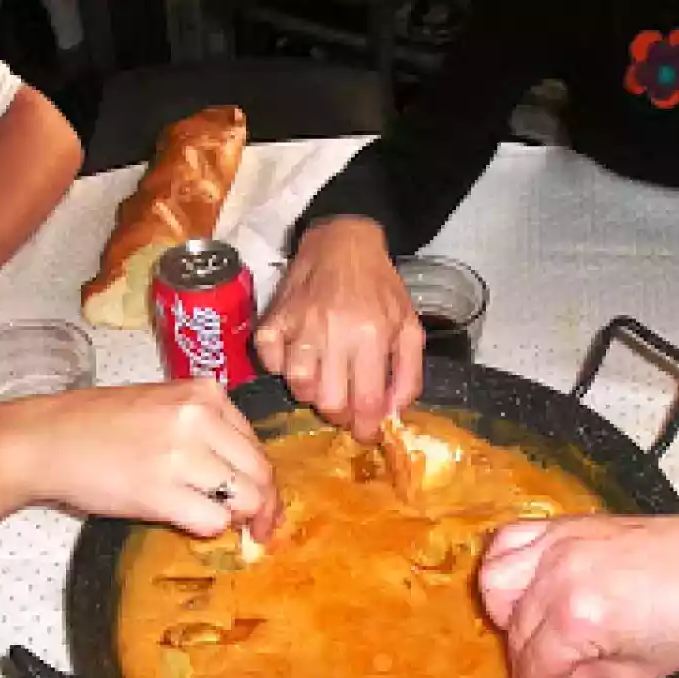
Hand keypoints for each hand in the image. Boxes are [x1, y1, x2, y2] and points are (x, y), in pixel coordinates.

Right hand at [19, 379, 279, 540]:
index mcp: (205, 393)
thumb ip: (206, 430)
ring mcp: (181, 453)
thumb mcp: (162, 405)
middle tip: (259, 530)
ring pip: (245, 499)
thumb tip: (243, 477)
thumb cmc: (98, 426)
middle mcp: (200, 417)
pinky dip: (208, 529)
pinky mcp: (160, 491)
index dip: (262, 480)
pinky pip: (213, 521)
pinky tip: (188, 523)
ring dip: (238, 520)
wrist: (44, 440)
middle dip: (265, 508)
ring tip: (221, 525)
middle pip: (260, 473)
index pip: (256, 444)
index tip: (262, 502)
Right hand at [255, 217, 423, 441]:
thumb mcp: (409, 326)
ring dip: (312, 394)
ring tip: (325, 383)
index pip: (364, 401)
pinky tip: (298, 361)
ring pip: (297, 386)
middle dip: (340, 415)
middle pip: (328, 401)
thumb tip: (393, 414)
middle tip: (347, 408)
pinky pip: (269, 362)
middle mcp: (333, 332)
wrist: (343, 242)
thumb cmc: (380, 287)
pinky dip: (281, 369)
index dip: (366, 428)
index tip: (367, 434)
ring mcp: (298, 325)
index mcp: (371, 334)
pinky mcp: (273, 319)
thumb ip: (408, 374)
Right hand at [479, 474, 678, 677]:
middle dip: (523, 661)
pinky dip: (505, 565)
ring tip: (533, 625)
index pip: (533, 667)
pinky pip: (509, 542)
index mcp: (578, 620)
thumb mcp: (637, 673)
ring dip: (506, 611)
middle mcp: (557, 578)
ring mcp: (557, 544)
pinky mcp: (563, 525)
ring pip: (496, 581)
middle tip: (542, 675)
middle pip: (514, 629)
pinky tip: (524, 584)